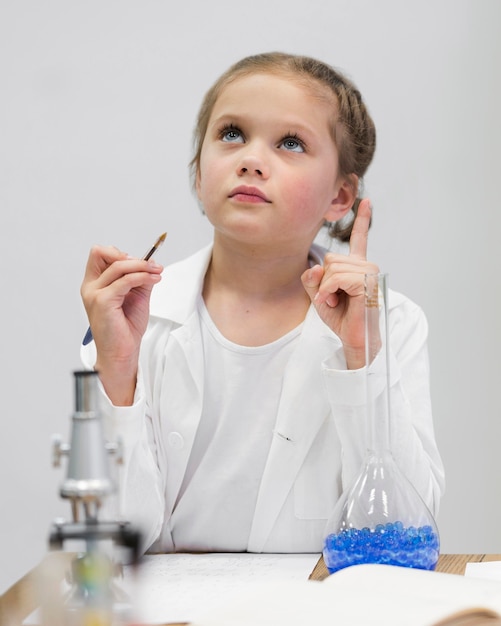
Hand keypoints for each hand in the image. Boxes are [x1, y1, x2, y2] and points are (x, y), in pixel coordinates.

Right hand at [80, 245, 162, 402]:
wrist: (122, 351)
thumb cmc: (126, 328)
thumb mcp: (136, 296)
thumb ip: (139, 279)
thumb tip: (151, 264)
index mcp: (94, 284)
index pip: (99, 254)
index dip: (119, 253)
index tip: (139, 262)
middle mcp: (90, 286)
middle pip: (103, 253)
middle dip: (131, 257)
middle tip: (152, 266)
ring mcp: (94, 293)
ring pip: (118, 266)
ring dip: (142, 266)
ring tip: (157, 271)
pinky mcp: (103, 301)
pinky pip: (125, 280)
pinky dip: (142, 276)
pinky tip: (154, 279)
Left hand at [301, 199, 378, 368]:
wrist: (354, 339)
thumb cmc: (341, 318)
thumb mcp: (319, 296)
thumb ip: (312, 279)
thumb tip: (314, 267)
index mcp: (358, 267)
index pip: (360, 239)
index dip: (362, 220)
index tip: (367, 201)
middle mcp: (366, 266)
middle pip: (331, 258)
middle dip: (324, 281)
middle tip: (332, 298)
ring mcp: (369, 274)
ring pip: (332, 269)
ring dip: (326, 289)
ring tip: (334, 302)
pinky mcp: (367, 283)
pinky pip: (337, 279)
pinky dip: (329, 292)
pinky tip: (332, 302)